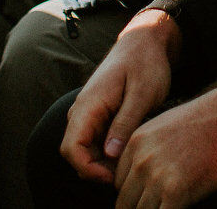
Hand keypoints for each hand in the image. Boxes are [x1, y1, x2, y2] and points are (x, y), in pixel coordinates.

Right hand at [63, 8, 180, 183]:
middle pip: (75, 153)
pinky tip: (129, 150)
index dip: (88, 169)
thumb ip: (125, 123)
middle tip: (126, 172)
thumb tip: (111, 155)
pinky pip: (95, 140)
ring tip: (130, 162)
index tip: (113, 177)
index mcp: (88, 105)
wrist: (145, 40)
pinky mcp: (98, 114)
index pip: (71, 149)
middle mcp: (82, 110)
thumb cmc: (146, 63)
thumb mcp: (142, 94)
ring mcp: (88, 112)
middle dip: (96, 169)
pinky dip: (108, 151)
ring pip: (85, 149)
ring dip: (103, 162)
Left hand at [111, 74, 216, 208]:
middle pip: (125, 201)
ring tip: (167, 204)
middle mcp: (141, 160)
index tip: (144, 197)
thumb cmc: (209, 119)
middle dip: (140, 206)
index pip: (119, 182)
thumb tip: (145, 172)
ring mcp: (156, 178)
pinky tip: (180, 206)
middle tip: (158, 203)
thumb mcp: (166, 125)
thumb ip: (148, 149)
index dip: (133, 193)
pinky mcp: (176, 193)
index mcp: (136, 142)